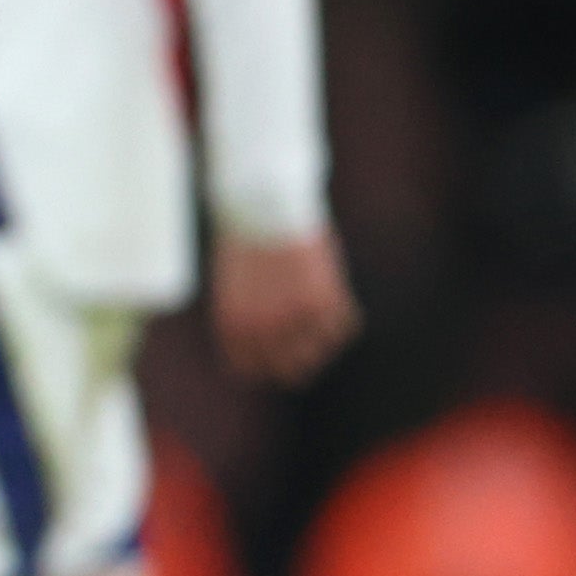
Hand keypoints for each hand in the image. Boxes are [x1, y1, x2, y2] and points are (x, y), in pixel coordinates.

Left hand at [211, 228, 359, 385]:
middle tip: (304, 350)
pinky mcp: (324, 299)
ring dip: (321, 342)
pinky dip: (341, 318)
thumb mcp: (232, 286)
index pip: (249, 369)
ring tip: (317, 321)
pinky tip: (333, 300)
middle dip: (296, 363)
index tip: (273, 361)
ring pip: (320, 351)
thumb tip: (265, 347)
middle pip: (290, 371)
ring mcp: (295, 317)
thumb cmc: (244, 240)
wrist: (260, 204)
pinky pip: (343, 326)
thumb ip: (246, 320)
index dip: (262, 368)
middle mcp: (264, 330)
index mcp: (233, 327)